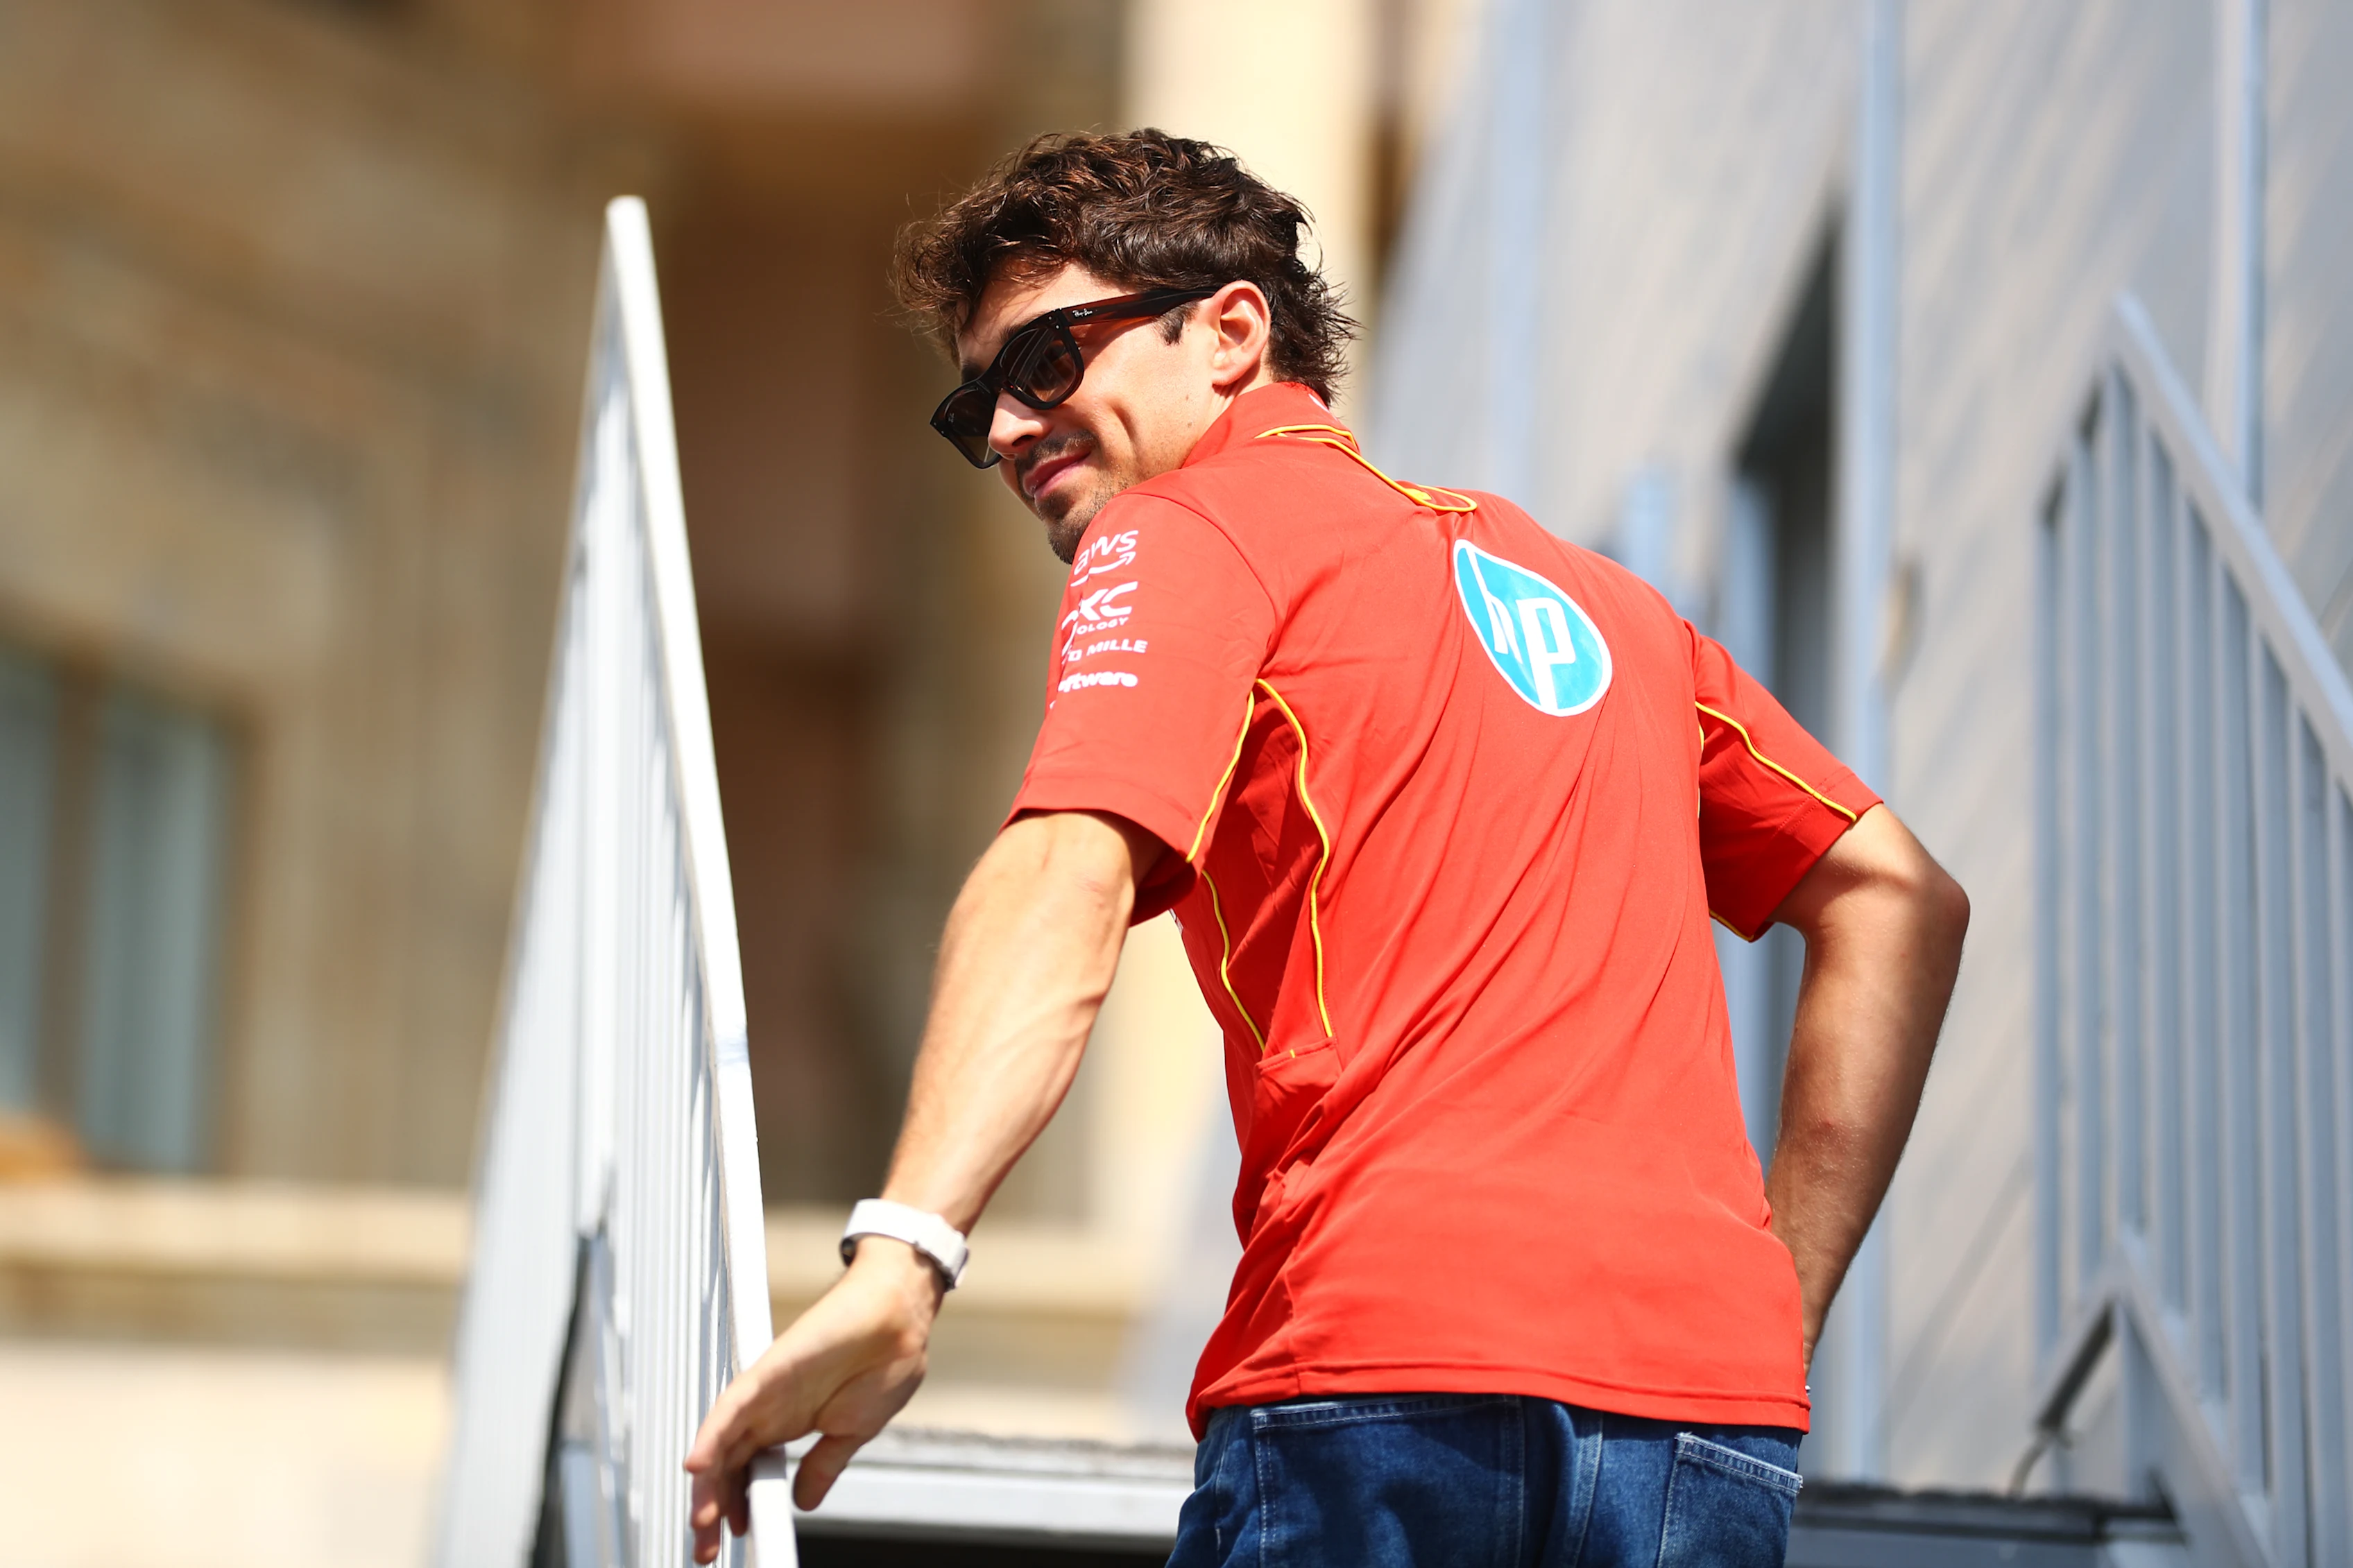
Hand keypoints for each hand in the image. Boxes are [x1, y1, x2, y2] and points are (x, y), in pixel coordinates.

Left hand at [682, 1240, 943, 1562]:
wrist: (903, 1318)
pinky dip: (711, 1435)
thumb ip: (823, 1465)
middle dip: (714, 1507)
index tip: (737, 1534)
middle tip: (706, 1547)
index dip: (737, 1504)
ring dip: (708, 1485)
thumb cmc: (886, 1363)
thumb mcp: (853, 1432)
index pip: (748, 1471)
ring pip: (722, 1443)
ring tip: (701, 1523)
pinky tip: (697, 1463)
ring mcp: (766, 1392)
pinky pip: (730, 1407)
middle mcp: (770, 1410)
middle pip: (727, 1464)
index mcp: (790, 1423)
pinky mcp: (767, 1371)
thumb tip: (806, 1500)